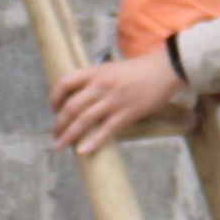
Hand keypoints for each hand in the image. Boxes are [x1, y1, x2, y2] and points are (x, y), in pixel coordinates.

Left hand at [48, 50, 188, 155]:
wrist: (165, 70)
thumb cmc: (141, 69)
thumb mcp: (113, 68)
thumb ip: (97, 80)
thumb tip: (83, 96)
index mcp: (96, 72)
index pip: (65, 82)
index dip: (54, 96)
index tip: (53, 108)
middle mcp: (101, 86)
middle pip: (71, 106)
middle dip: (59, 123)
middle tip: (54, 135)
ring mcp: (113, 101)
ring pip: (83, 120)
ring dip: (69, 135)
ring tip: (60, 145)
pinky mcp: (126, 113)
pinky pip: (105, 130)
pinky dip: (93, 142)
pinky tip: (83, 151)